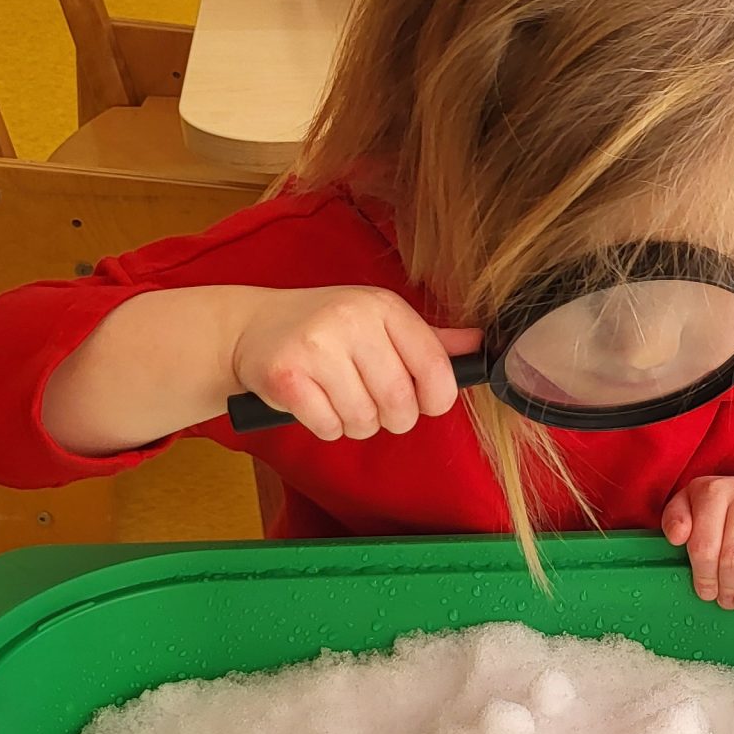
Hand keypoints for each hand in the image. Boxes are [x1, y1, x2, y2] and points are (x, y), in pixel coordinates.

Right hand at [227, 286, 482, 440]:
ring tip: (339, 400)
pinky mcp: (286, 375)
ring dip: (356, 424)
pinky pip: (328, 427)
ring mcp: (316, 346)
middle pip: (400, 404)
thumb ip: (429, 341)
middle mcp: (352, 320)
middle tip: (373, 405)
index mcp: (384, 306)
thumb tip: (481, 347)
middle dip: (392, 419)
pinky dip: (326, 427)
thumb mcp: (379, 323)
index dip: (435, 399)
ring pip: (364, 420)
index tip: (424, 402)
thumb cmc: (327, 329)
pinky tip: (315, 404)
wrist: (252, 327)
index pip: (435, 368)